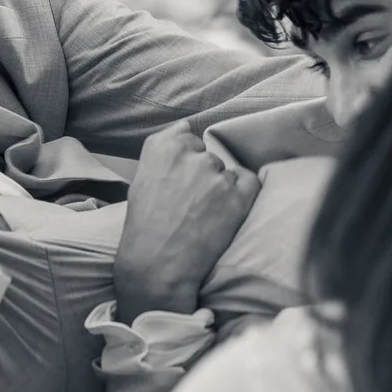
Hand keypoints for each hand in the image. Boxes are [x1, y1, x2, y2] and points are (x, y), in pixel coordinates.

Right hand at [112, 124, 255, 319]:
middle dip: (203, 175)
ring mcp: (216, 175)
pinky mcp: (237, 196)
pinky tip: (227, 210)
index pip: (189, 139)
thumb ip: (165, 147)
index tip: (181, 183)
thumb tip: (186, 126)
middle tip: (192, 204)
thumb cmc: (145, 226)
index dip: (186, 163)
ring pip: (227, 172)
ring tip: (204, 215)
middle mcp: (191, 155)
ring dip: (220, 188)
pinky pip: (249, 182)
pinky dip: (242, 193)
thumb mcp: (142, 178)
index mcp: (164, 147)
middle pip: (208, 156)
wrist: (157, 265)